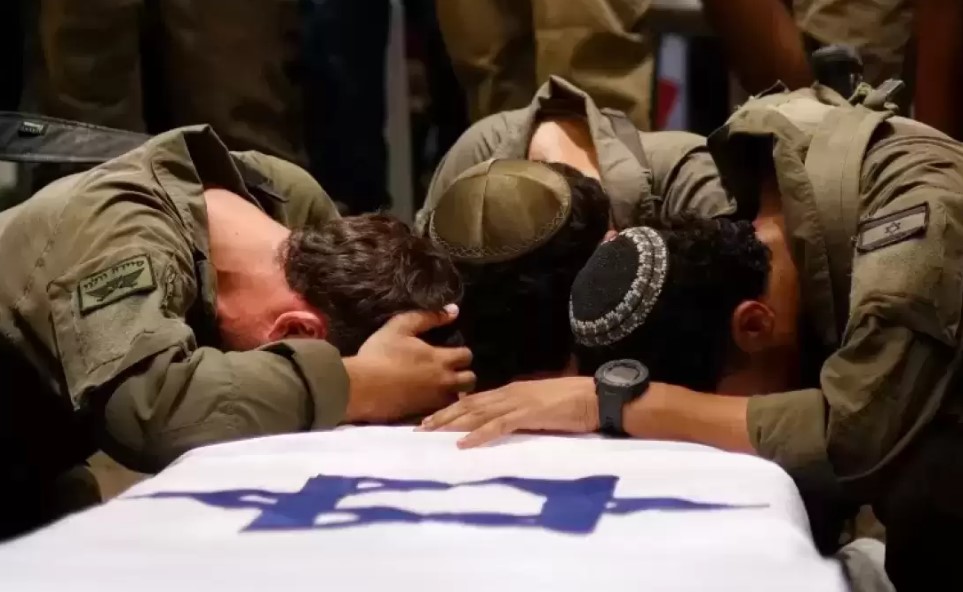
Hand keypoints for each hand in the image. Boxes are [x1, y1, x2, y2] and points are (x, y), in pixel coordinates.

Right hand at [344, 304, 474, 422]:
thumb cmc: (380, 354)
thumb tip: (454, 310)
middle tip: (451, 371)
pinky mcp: (423, 414)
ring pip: (457, 398)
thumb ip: (429, 317)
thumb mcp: (401, 326)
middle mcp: (443, 382)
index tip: (451, 352)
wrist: (361, 387)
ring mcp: (433, 400)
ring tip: (441, 387)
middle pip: (470, 381)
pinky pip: (441, 411)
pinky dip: (440, 405)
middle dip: (464, 375)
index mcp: (440, 359)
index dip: (462, 353)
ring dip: (454, 392)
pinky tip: (428, 399)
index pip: (467, 356)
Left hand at [418, 377, 597, 447]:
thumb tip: (502, 421)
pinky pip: (499, 425)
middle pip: (469, 404)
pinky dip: (479, 434)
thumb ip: (519, 411)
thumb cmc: (572, 403)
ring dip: (452, 424)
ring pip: (477, 412)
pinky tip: (463, 443)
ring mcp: (518, 402)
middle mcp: (509, 393)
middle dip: (443, 415)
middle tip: (420, 428)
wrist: (596, 398)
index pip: (474, 399)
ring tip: (431, 433)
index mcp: (511, 390)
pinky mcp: (529, 414)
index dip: (451, 409)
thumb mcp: (538, 406)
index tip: (431, 419)